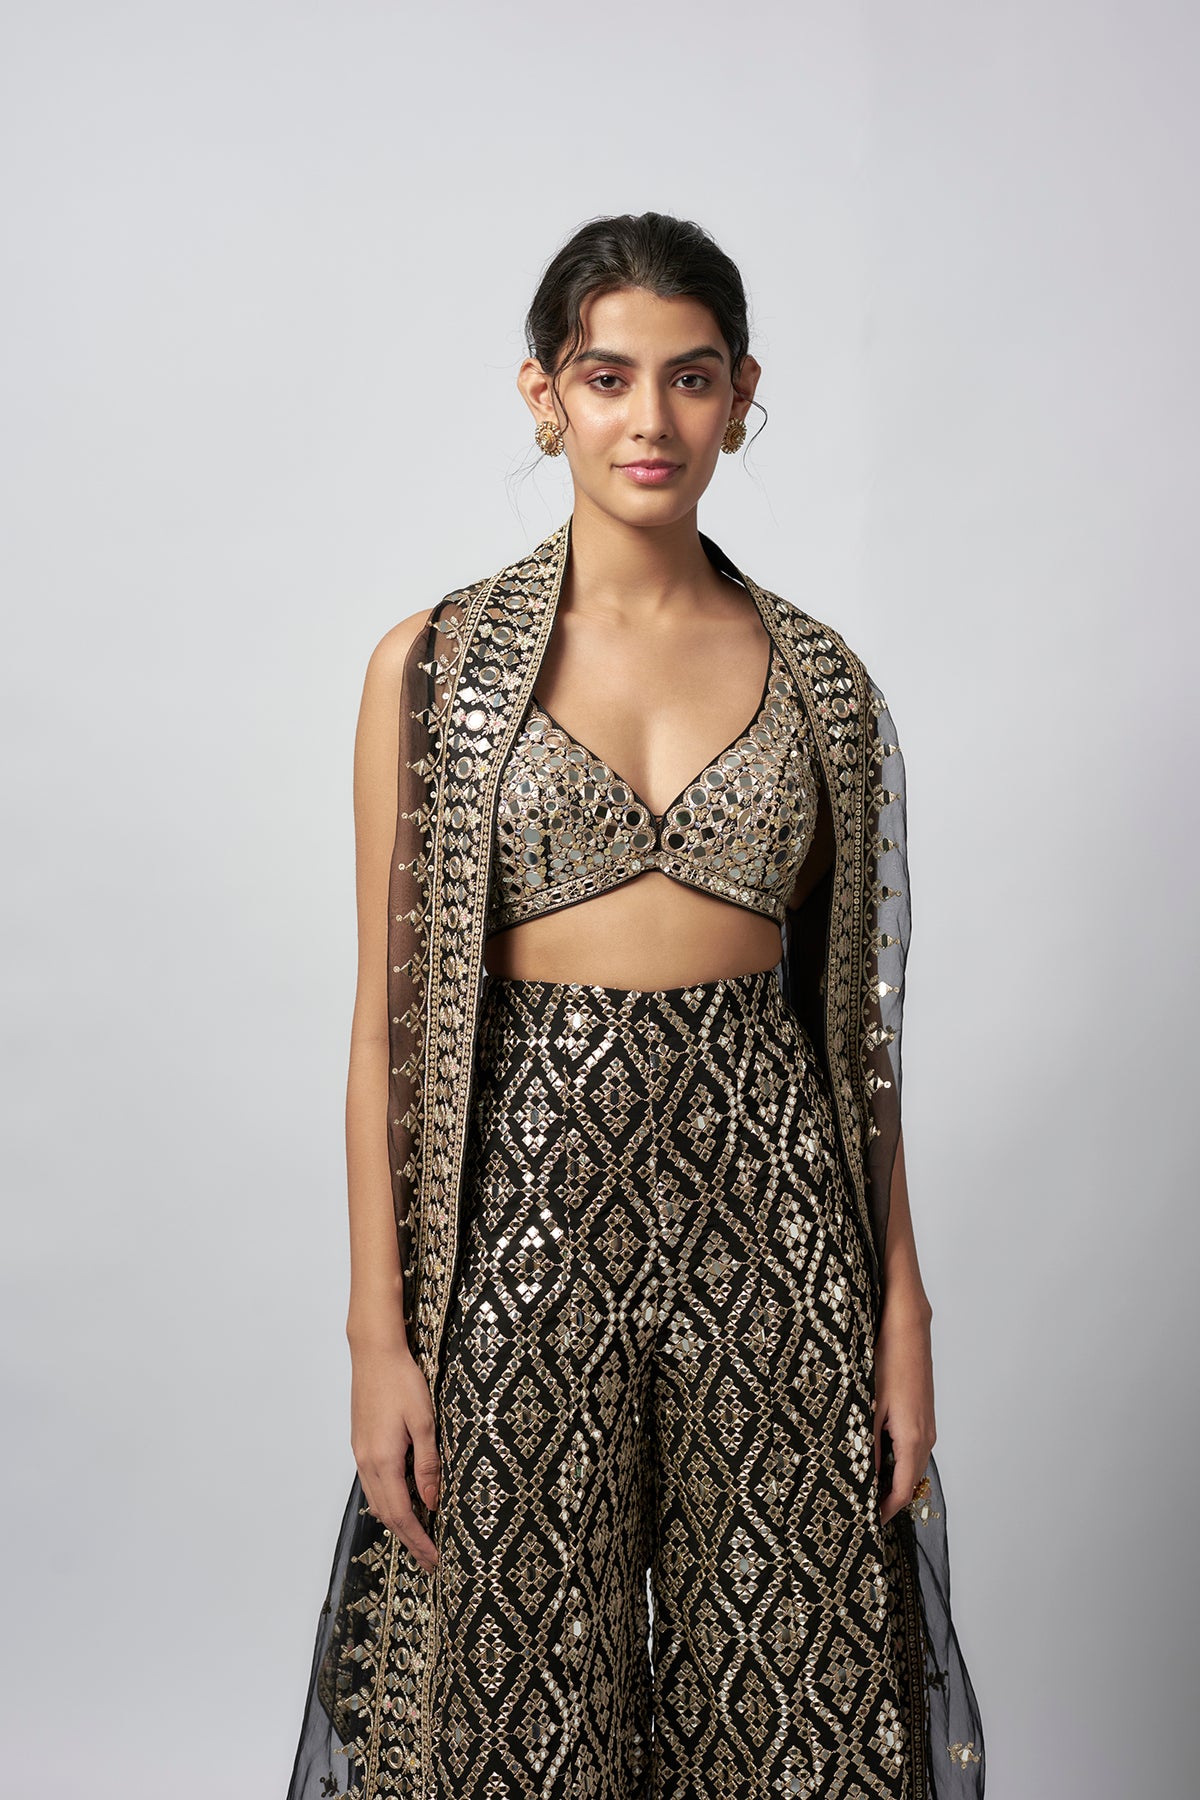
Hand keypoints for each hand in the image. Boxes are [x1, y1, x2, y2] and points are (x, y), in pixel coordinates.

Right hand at [350, 1340, 441, 1571]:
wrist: (374, 1354)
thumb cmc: (402, 1381)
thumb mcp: (424, 1421)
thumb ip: (427, 1464)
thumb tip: (431, 1501)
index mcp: (383, 1460)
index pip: (400, 1514)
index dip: (418, 1540)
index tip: (434, 1559)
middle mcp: (367, 1463)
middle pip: (386, 1515)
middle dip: (408, 1540)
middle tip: (430, 1560)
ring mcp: (361, 1455)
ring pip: (377, 1502)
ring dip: (397, 1524)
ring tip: (420, 1539)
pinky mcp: (361, 1446)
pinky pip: (373, 1486)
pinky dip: (388, 1504)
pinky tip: (403, 1505)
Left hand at [872, 1299, 935, 1526]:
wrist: (907, 1326)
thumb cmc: (887, 1360)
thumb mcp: (869, 1406)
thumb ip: (868, 1445)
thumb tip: (862, 1478)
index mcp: (913, 1439)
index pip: (903, 1492)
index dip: (884, 1512)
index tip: (864, 1524)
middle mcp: (926, 1436)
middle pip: (909, 1482)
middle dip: (886, 1499)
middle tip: (858, 1508)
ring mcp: (928, 1424)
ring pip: (911, 1464)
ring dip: (891, 1479)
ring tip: (862, 1485)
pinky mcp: (923, 1413)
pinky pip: (912, 1447)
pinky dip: (896, 1460)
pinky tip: (874, 1454)